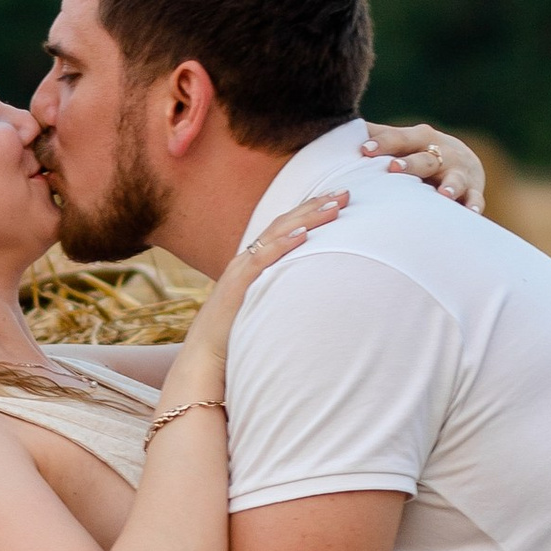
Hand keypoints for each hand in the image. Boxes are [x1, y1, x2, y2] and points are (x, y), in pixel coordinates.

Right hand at [186, 188, 348, 359]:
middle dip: (315, 206)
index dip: (309, 211)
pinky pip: (262, 260)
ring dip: (306, 219)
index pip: (284, 228)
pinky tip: (303, 235)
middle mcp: (247, 259)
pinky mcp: (239, 286)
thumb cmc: (236, 335)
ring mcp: (241, 270)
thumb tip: (310, 294)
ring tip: (333, 207)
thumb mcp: (263, 306)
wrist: (205, 356)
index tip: (336, 199)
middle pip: (284, 223)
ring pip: (276, 235)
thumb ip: (281, 294)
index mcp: (254, 262)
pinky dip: (283, 245)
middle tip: (345, 193)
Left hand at [366, 122, 483, 212]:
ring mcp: (459, 172)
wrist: (463, 161)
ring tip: (443, 195)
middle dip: (411, 164)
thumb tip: (338, 129)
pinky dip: (472, 206)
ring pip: (454, 179)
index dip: (382, 143)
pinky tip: (469, 213)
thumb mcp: (401, 141)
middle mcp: (442, 152)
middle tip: (394, 168)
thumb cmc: (418, 152)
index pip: (399, 139)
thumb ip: (376, 136)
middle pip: (425, 158)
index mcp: (419, 138)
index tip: (363, 150)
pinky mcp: (473, 191)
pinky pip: (474, 199)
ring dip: (449, 186)